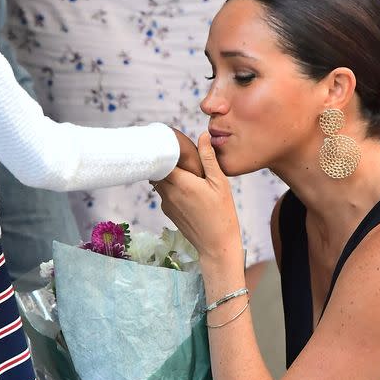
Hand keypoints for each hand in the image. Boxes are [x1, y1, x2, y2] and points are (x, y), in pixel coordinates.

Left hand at [155, 132, 241, 262]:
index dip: (165, 150)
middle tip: (177, 154)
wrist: (216, 244)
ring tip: (183, 170)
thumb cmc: (222, 213)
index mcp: (182, 183)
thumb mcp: (220, 183)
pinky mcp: (168, 212)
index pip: (162, 160)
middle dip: (165, 161)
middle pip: (158, 169)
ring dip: (168, 174)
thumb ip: (208, 158)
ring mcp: (166, 204)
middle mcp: (169, 193)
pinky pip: (164, 193)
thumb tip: (202, 135)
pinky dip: (171, 187)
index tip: (171, 143)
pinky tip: (187, 189)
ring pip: (159, 181)